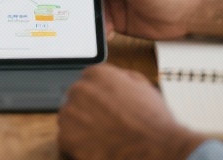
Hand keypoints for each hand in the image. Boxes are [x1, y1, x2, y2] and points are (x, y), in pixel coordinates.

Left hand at [58, 64, 205, 159]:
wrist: (155, 148)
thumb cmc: (153, 121)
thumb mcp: (144, 87)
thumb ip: (123, 77)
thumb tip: (116, 77)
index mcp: (98, 74)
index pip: (87, 82)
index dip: (97, 98)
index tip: (105, 109)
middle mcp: (80, 89)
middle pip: (75, 100)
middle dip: (87, 112)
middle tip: (105, 125)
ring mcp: (71, 113)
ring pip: (69, 120)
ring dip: (80, 128)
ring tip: (102, 138)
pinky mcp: (67, 137)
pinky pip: (66, 140)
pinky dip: (77, 146)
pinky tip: (96, 148)